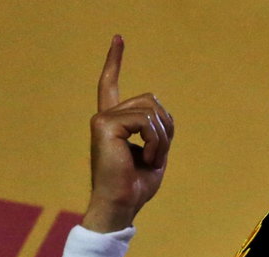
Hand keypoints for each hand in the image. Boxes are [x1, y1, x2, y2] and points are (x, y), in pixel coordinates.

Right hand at [82, 36, 173, 232]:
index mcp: (114, 122)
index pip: (112, 85)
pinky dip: (156, 142)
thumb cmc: (136, 186)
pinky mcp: (105, 125)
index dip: (115, 61)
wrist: (121, 205)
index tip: (118, 38)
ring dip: (162, 138)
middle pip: (151, 101)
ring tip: (151, 159)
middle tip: (157, 155)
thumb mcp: (156, 153)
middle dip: (165, 128)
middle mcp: (105, 116)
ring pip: (151, 111)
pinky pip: (146, 122)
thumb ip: (158, 129)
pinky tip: (147, 158)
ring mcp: (103, 119)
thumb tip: (160, 110)